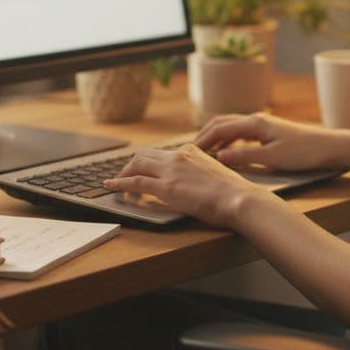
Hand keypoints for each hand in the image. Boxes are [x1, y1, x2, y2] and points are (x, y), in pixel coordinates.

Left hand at [104, 144, 273, 228]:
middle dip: (132, 165)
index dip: (151, 163)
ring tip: (116, 183)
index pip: (164, 154)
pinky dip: (119, 183)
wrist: (239, 199)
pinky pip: (134, 182)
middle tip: (125, 175)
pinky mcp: (165, 187)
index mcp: (192, 151)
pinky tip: (110, 186)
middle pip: (146, 155)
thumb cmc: (234, 193)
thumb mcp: (217, 175)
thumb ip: (203, 174)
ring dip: (123, 173)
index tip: (145, 170)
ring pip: (137, 165)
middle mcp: (179, 156)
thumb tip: (199, 184)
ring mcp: (171, 170)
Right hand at [193, 113, 339, 170]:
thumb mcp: (272, 158)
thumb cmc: (303, 152)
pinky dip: (228, 140)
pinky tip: (227, 152)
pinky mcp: (269, 131)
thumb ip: (244, 157)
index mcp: (254, 123)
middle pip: (221, 123)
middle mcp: (256, 119)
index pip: (219, 129)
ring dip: (216, 137)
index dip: (202, 141)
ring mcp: (263, 124)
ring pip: (231, 126)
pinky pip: (241, 132)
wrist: (330, 146)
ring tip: (204, 152)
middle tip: (190, 152)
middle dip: (204, 136)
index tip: (188, 154)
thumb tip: (219, 157)